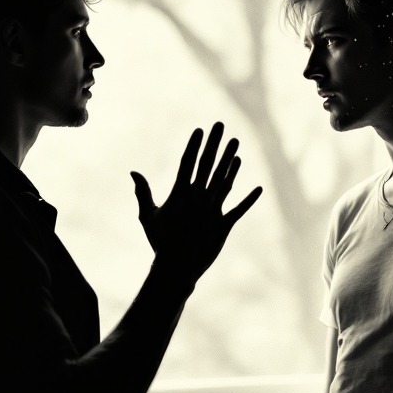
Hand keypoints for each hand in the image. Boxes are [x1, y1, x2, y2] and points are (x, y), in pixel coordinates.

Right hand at [131, 123, 261, 283]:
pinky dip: (249, 199)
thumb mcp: (147, 216)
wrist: (176, 267)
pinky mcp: (224, 225)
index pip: (188, 163)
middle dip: (214, 143)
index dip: (194, 145)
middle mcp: (198, 198)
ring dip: (231, 161)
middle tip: (220, 125)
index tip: (200, 130)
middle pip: (208, 165)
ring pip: (225, 181)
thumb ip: (143, 192)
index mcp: (180, 194)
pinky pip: (239, 210)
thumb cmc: (160, 241)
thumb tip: (133, 172)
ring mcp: (212, 211)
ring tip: (236, 143)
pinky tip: (259, 187)